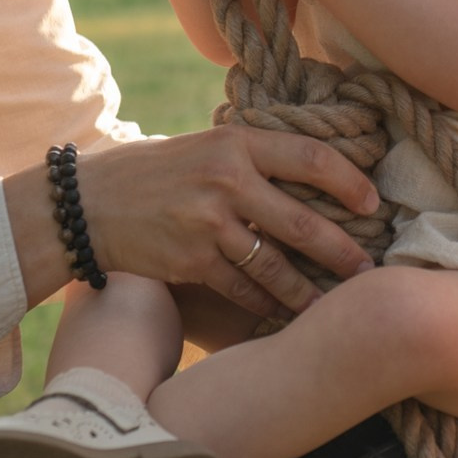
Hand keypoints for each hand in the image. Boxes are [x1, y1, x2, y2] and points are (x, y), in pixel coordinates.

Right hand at [7, 127, 380, 319]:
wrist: (85, 204)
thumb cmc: (151, 173)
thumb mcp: (202, 146)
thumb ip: (249, 157)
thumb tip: (311, 176)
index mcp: (235, 142)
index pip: (312, 157)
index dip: (350, 183)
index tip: (372, 203)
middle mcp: (226, 179)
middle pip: (304, 220)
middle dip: (343, 249)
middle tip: (370, 269)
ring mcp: (209, 222)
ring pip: (277, 265)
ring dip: (310, 290)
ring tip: (334, 305)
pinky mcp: (192, 260)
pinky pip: (244, 289)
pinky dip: (268, 305)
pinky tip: (285, 315)